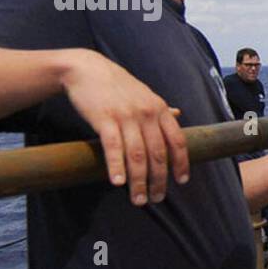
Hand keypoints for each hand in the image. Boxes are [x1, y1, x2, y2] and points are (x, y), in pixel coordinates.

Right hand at [60, 49, 188, 205]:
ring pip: (137, 155)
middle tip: (156, 199)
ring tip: (138, 199)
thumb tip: (179, 114)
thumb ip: (161, 109)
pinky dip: (117, 166)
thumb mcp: (144, 94)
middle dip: (159, 180)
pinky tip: (117, 182)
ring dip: (139, 181)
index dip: (181, 163)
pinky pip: (114, 147)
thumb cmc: (117, 85)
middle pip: (158, 153)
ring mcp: (126, 116)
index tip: (181, 181)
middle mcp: (147, 113)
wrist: (86, 69)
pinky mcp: (104, 119)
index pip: (177, 141)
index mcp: (159, 109)